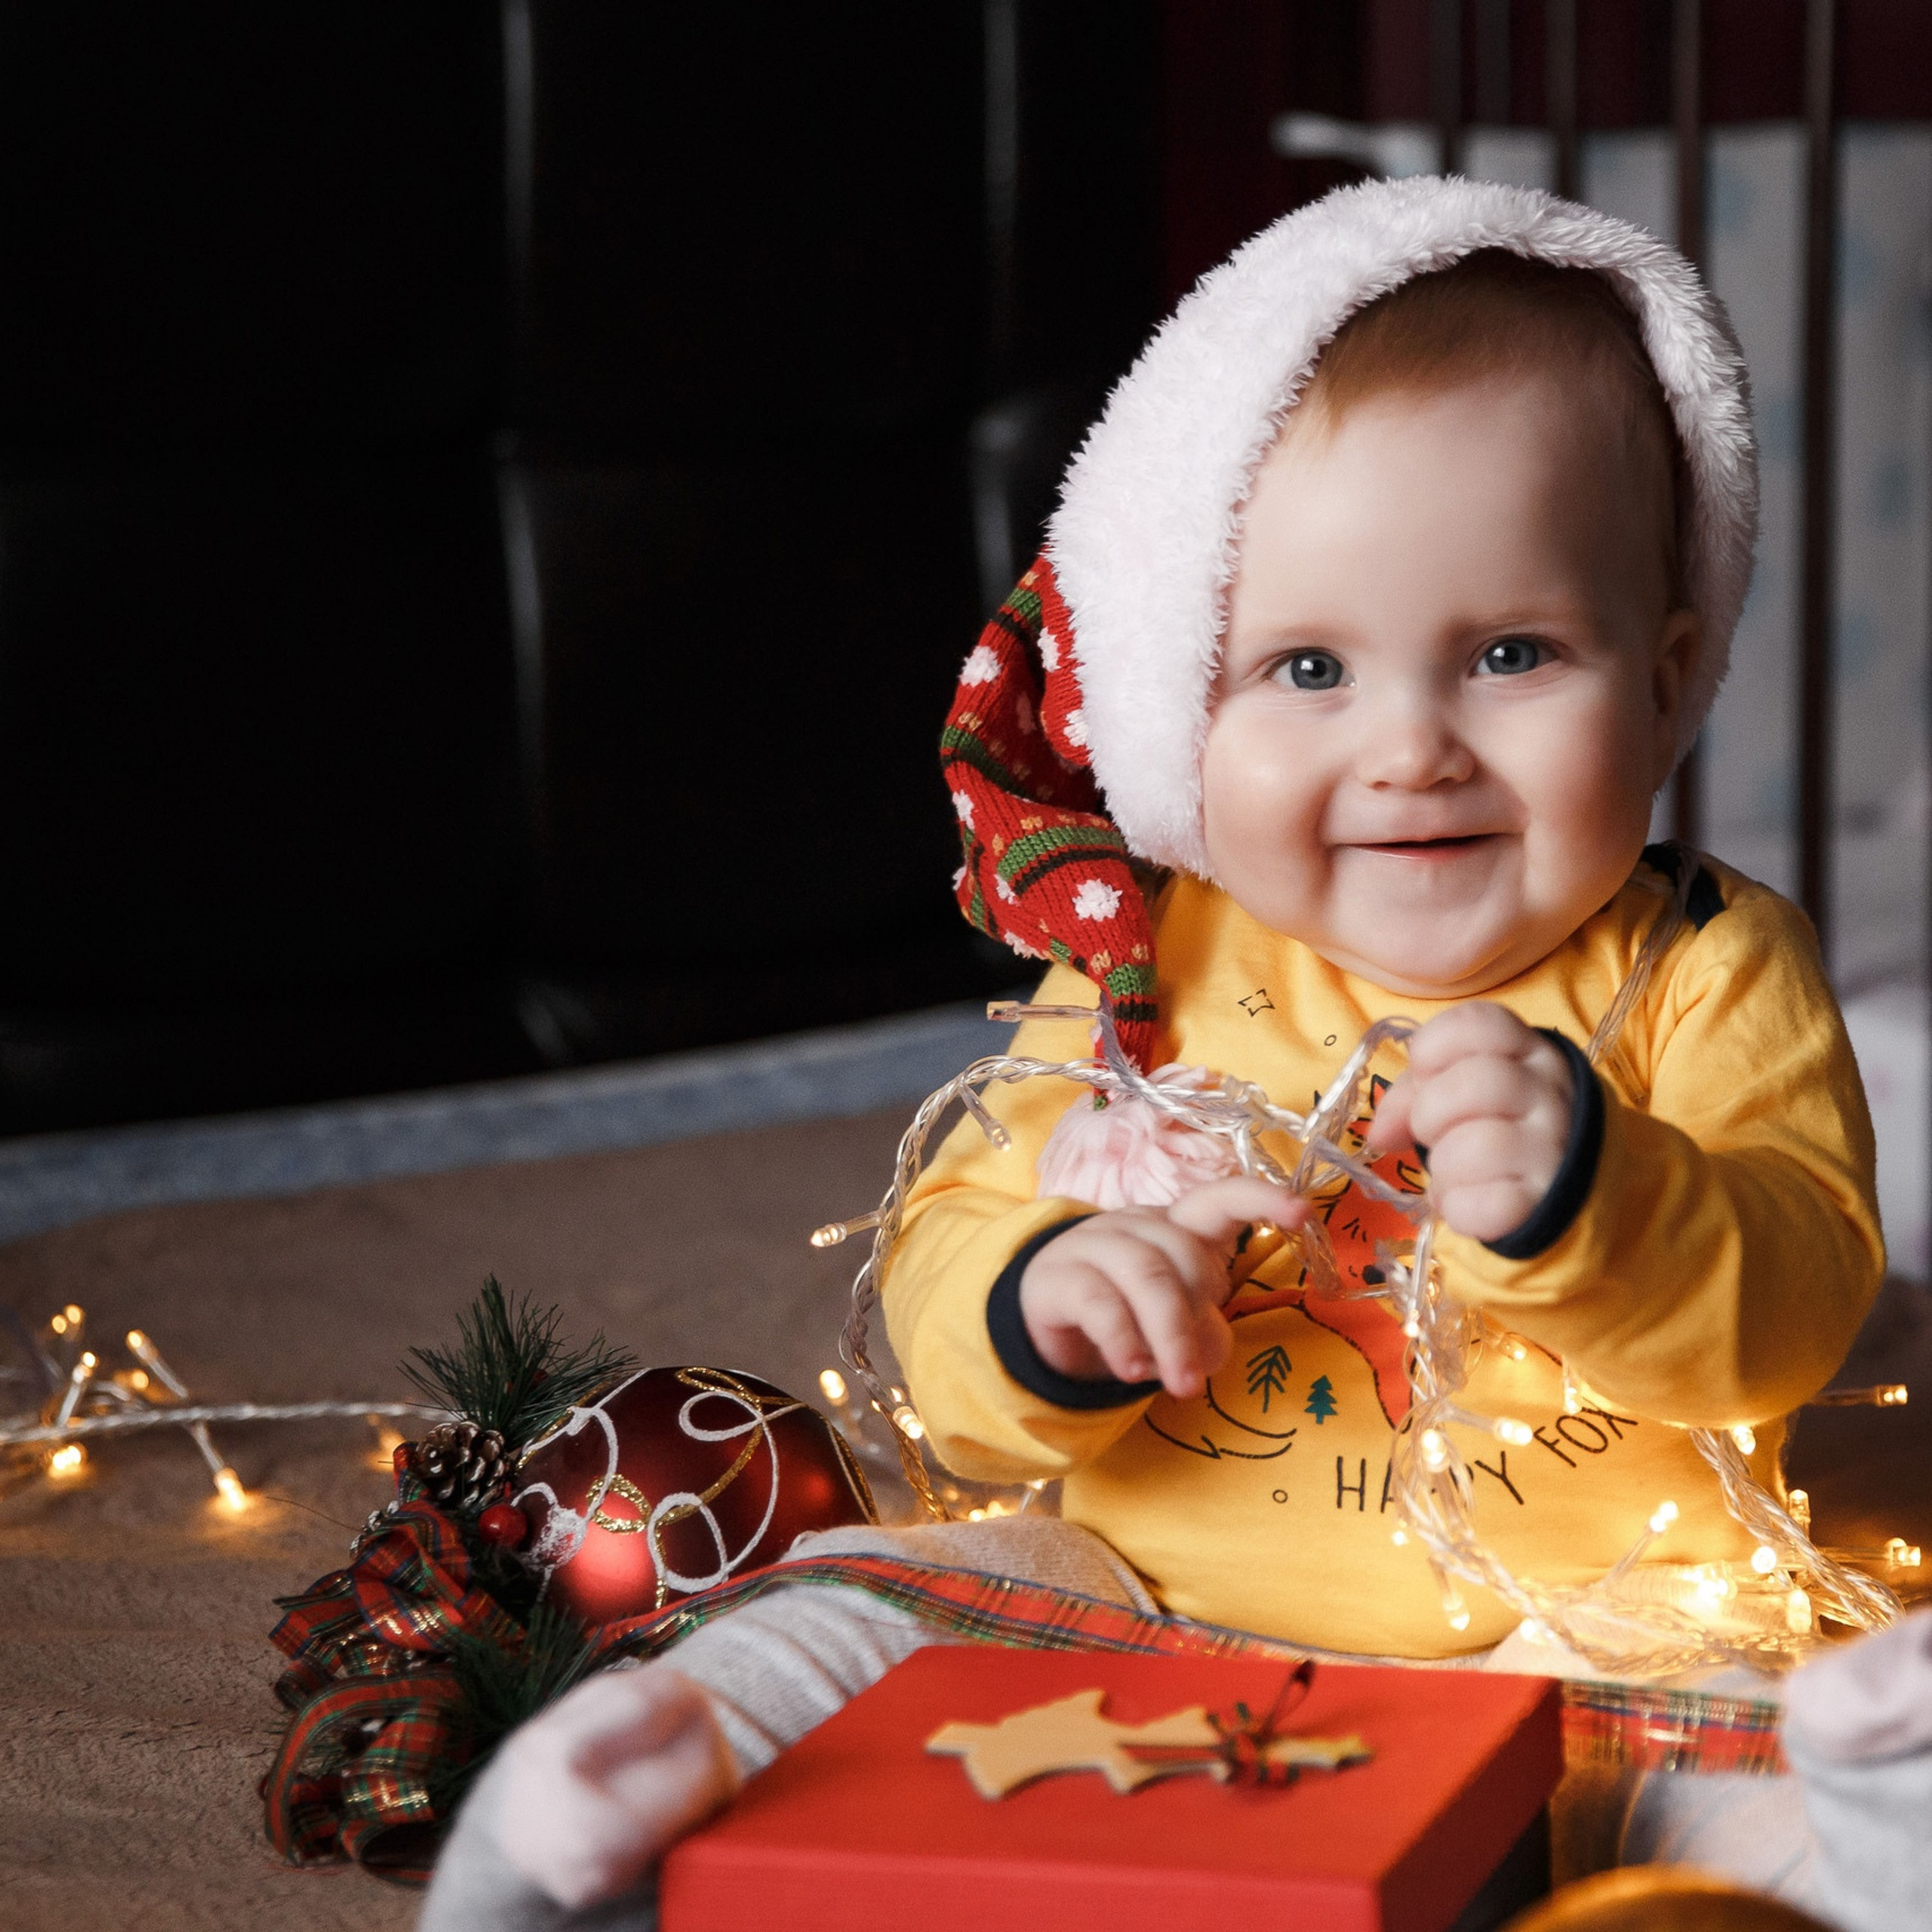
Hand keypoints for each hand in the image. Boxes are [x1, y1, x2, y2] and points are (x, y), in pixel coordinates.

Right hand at [1018, 1177, 1309, 1397]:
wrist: (1045, 1319)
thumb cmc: (1128, 1312)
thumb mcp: (1178, 1324)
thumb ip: (1204, 1329)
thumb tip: (1207, 1349)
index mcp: (1179, 1227)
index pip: (1221, 1198)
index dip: (1260, 1199)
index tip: (1301, 1213)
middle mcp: (1137, 1224)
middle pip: (1182, 1252)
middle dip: (1197, 1316)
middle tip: (1197, 1373)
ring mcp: (1092, 1245)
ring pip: (1146, 1275)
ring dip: (1170, 1336)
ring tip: (1180, 1386)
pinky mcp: (1056, 1278)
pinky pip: (1099, 1302)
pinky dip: (1124, 1340)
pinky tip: (1133, 1372)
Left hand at [1366, 1004, 1574, 1242]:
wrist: (1568, 1192)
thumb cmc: (1500, 1128)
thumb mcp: (1464, 1092)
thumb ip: (1415, 1093)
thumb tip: (1379, 1134)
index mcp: (1529, 1052)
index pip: (1480, 1023)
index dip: (1433, 1047)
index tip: (1426, 1074)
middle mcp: (1551, 1092)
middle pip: (1474, 1082)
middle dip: (1429, 1112)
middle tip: (1431, 1133)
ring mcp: (1554, 1148)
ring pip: (1478, 1146)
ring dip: (1445, 1166)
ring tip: (1453, 1173)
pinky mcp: (1546, 1201)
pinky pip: (1485, 1205)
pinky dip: (1460, 1209)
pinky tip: (1469, 1203)